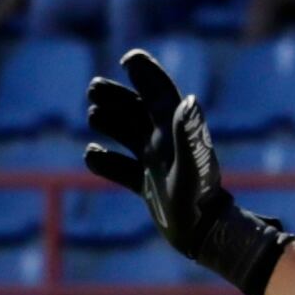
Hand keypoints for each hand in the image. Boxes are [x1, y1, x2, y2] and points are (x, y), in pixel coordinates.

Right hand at [84, 50, 294, 294]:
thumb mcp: (192, 165)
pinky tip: (90, 155)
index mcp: (176, 132)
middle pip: (137, 112)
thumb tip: (188, 99)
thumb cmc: (200, 200)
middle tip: (93, 87)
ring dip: (110, 122)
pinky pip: (123, 169)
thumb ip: (188, 133)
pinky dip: (106, 161)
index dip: (146, 74)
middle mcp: (165, 144)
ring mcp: (155, 164)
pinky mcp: (147, 186)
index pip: (159, 94)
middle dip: (117, 96)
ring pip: (128, 135)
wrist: (204, 235)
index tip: (128, 58)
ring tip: (92, 113)